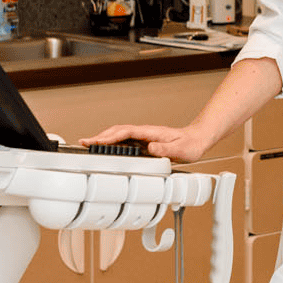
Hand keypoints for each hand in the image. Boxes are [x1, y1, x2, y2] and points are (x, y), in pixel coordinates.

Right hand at [79, 125, 206, 162]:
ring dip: (104, 139)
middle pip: (118, 131)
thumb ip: (167, 149)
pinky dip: (112, 143)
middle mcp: (146, 133)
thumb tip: (150, 147)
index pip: (126, 132)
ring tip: (88, 145)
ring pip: (120, 135)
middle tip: (83, 143)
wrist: (198, 139)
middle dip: (100, 136)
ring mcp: (145, 137)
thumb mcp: (182, 150)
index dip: (110, 136)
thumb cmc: (191, 144)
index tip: (97, 141)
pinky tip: (106, 149)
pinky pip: (125, 141)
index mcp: (152, 133)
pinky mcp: (145, 142)